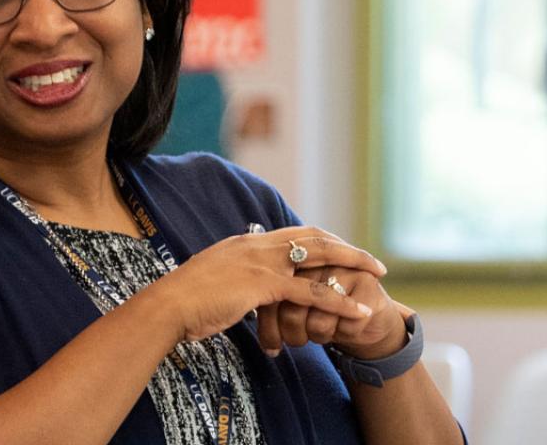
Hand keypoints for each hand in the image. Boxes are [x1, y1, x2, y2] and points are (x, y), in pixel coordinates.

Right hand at [149, 226, 387, 342]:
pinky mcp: (264, 285)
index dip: (322, 241)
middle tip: (372, 261)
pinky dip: (339, 303)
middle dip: (347, 247)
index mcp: (245, 243)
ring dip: (353, 266)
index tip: (342, 251)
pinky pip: (312, 293)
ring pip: (321, 258)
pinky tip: (358, 313)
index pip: (294, 234)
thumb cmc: (184, 301)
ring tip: (378, 277)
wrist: (167, 306)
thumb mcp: (211, 281)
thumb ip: (231, 279)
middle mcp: (257, 245)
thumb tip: (237, 289)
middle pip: (314, 237)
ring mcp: (262, 262)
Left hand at [259, 264, 410, 359]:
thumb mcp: (287, 303)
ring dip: (318, 336)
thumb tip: (263, 338)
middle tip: (296, 344)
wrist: (365, 315)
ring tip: (319, 337)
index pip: (270, 297)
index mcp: (290, 258)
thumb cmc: (319, 310)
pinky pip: (346, 325)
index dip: (269, 327)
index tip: (270, 348)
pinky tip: (342, 331)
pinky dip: (342, 335)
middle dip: (293, 334)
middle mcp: (315, 260)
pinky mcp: (367, 284)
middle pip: (293, 308)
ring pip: (318, 320)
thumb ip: (270, 304)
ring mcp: (343, 269)